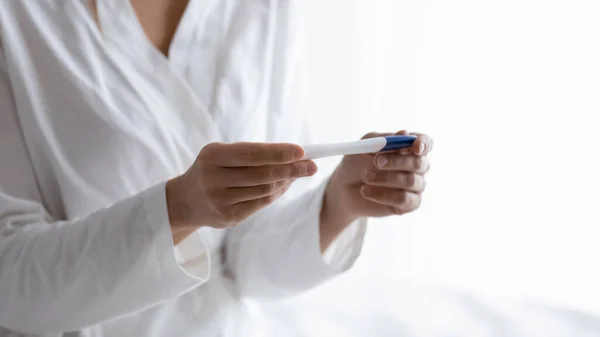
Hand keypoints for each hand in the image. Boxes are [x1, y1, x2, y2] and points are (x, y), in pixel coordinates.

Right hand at [166, 142, 316, 243]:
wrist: (185, 201)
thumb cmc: (213, 169)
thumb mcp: (223, 155)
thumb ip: (253, 154)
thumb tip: (294, 156)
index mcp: (212, 156)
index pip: (252, 154)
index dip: (279, 153)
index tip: (302, 151)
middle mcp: (213, 179)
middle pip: (262, 174)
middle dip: (291, 169)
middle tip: (312, 166)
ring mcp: (219, 201)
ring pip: (264, 190)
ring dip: (286, 181)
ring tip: (298, 173)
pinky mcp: (228, 217)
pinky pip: (261, 203)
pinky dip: (277, 193)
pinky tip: (284, 185)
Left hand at [324, 131, 431, 225]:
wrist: (344, 188)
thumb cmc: (356, 163)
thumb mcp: (365, 146)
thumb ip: (384, 140)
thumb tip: (405, 134)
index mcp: (409, 148)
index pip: (426, 143)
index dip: (423, 143)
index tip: (414, 145)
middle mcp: (417, 167)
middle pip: (419, 163)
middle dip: (397, 161)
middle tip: (376, 161)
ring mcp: (415, 186)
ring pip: (411, 181)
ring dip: (385, 178)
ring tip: (365, 176)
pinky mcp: (409, 204)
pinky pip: (404, 199)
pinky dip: (383, 194)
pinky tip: (366, 191)